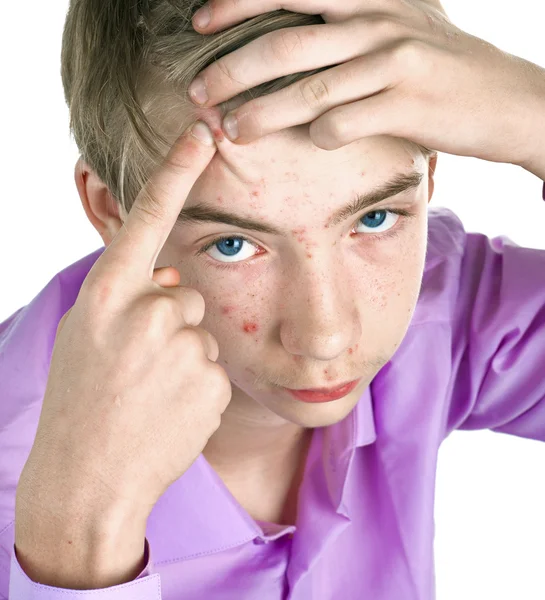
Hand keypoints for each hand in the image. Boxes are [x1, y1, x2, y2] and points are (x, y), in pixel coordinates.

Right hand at [16, 122, 231, 522]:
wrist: (87, 479)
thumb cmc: (80, 402)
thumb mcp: (87, 334)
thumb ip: (127, 296)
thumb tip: (172, 278)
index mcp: (107, 294)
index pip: (147, 217)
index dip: (175, 171)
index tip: (202, 132)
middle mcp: (147, 311)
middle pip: (185, 292)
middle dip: (170, 321)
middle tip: (139, 365)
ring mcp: (182, 346)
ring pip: (202, 331)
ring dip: (183, 355)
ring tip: (151, 391)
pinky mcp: (213, 381)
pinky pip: (215, 365)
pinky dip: (197, 384)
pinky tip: (169, 409)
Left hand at [190, 0, 544, 166]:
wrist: (508, 99)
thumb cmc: (444, 67)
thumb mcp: (402, 25)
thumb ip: (352, 22)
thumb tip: (301, 29)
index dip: (238, 3)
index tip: (200, 22)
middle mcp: (378, 21)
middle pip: (286, 45)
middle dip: (232, 70)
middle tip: (199, 93)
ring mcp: (394, 62)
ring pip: (308, 89)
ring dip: (260, 113)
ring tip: (229, 130)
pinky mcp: (407, 106)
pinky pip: (342, 125)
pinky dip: (319, 137)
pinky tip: (313, 142)